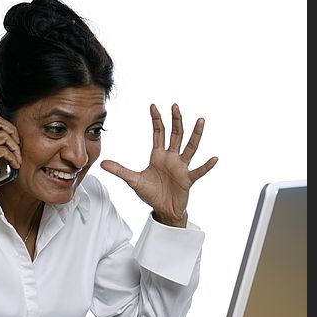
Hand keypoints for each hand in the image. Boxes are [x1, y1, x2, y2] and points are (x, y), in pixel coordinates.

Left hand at [100, 103, 217, 226]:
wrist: (163, 210)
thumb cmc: (151, 194)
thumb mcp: (133, 181)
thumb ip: (120, 170)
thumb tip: (102, 163)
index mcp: (159, 156)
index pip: (158, 133)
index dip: (156, 120)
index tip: (153, 106)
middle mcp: (172, 158)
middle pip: (176, 135)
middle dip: (175, 120)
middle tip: (175, 106)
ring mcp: (181, 168)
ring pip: (190, 147)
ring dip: (196, 135)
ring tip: (201, 121)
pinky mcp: (188, 179)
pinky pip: (199, 171)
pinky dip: (206, 165)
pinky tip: (214, 158)